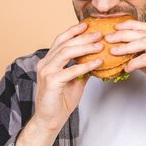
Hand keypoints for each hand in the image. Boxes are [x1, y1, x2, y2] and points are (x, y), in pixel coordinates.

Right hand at [16, 22, 104, 145]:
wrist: (50, 119)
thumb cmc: (61, 100)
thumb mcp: (74, 80)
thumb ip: (82, 68)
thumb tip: (98, 59)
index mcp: (48, 61)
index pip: (60, 40)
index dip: (73, 31)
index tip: (87, 25)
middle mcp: (45, 63)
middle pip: (65, 43)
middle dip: (83, 37)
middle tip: (99, 34)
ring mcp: (47, 72)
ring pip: (66, 53)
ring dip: (85, 47)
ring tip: (100, 45)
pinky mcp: (51, 82)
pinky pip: (71, 70)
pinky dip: (86, 65)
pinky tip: (98, 62)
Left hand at [104, 20, 145, 127]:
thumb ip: (144, 55)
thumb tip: (125, 52)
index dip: (130, 25)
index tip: (116, 27)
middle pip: (143, 32)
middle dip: (123, 34)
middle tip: (109, 38)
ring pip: (144, 42)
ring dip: (126, 47)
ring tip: (114, 51)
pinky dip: (133, 62)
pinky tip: (127, 68)